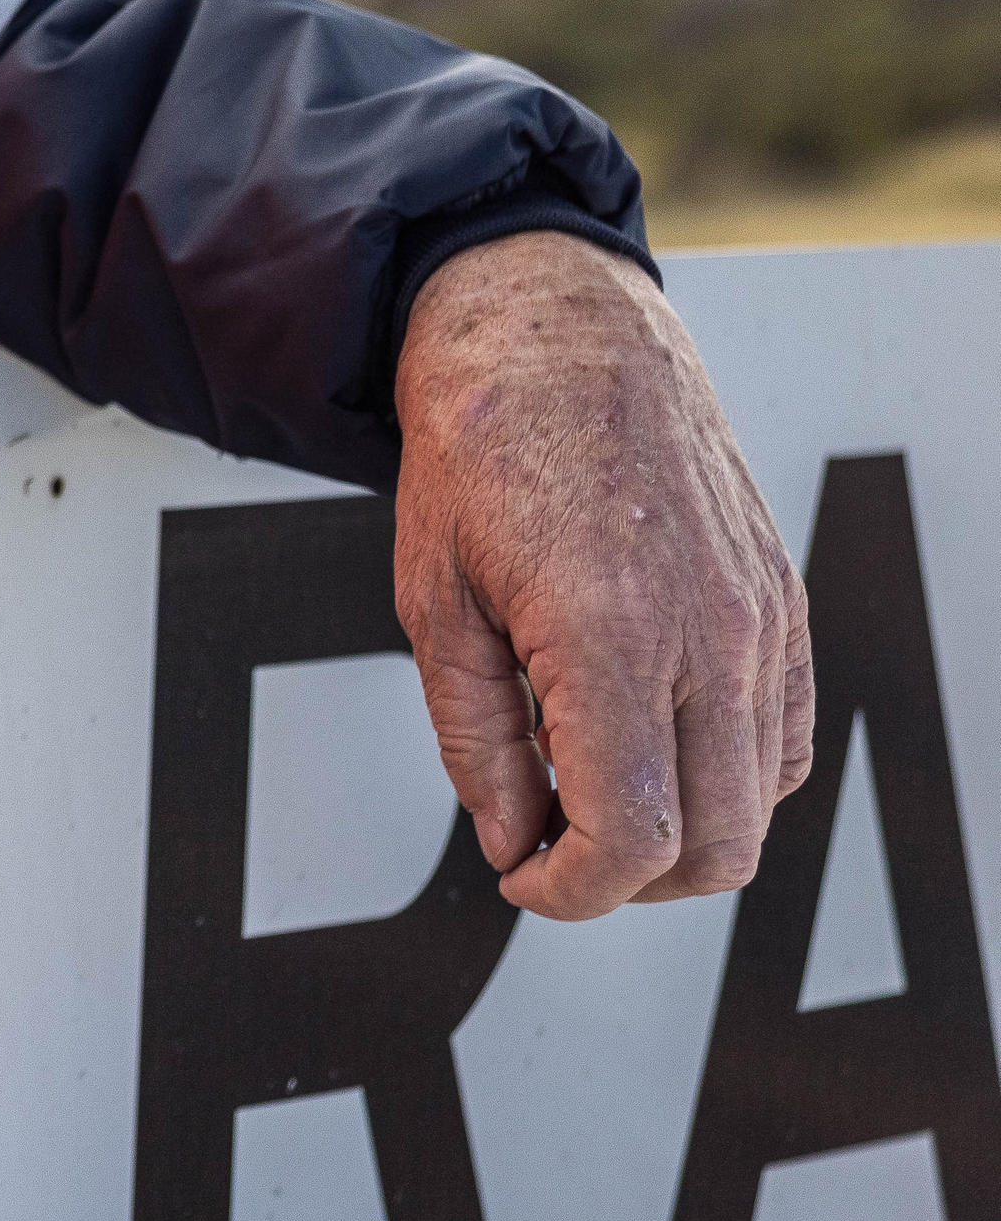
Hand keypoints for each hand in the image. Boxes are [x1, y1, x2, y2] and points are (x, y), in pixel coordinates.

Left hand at [394, 233, 810, 918]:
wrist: (554, 329)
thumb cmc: (482, 443)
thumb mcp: (434, 599)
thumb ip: (476, 739)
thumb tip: (511, 840)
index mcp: (613, 637)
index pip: (631, 838)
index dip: (571, 891)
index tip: (522, 877)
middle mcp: (713, 636)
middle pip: (715, 846)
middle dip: (626, 879)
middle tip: (547, 845)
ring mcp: (762, 619)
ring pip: (760, 802)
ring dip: (678, 830)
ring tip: (582, 776)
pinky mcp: (783, 602)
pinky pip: (786, 737)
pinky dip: (726, 773)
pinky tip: (642, 733)